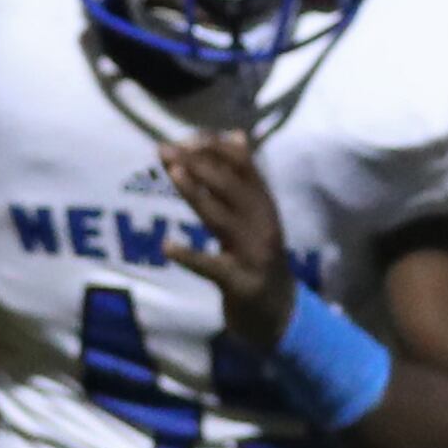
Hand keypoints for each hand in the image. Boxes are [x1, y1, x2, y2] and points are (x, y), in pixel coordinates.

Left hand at [162, 132, 298, 345]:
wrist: (280, 313)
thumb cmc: (259, 259)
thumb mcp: (256, 215)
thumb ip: (244, 178)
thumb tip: (235, 134)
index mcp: (265, 207)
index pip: (245, 168)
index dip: (216, 150)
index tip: (186, 138)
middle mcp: (264, 225)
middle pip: (232, 188)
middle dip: (199, 165)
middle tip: (167, 149)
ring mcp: (254, 255)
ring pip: (223, 219)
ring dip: (198, 194)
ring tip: (174, 173)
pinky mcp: (241, 283)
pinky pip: (213, 267)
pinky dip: (191, 257)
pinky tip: (168, 246)